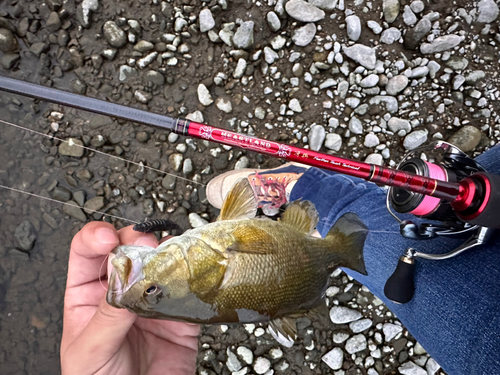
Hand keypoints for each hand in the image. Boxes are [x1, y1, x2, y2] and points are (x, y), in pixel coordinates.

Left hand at [61, 221, 198, 374]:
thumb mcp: (90, 350)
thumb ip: (108, 315)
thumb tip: (125, 280)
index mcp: (88, 295)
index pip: (87, 252)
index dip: (96, 237)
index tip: (107, 238)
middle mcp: (120, 291)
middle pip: (127, 248)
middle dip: (136, 241)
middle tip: (145, 246)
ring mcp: (151, 298)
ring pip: (160, 261)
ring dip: (166, 254)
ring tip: (167, 259)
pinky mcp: (179, 311)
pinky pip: (186, 286)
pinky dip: (190, 276)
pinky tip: (186, 276)